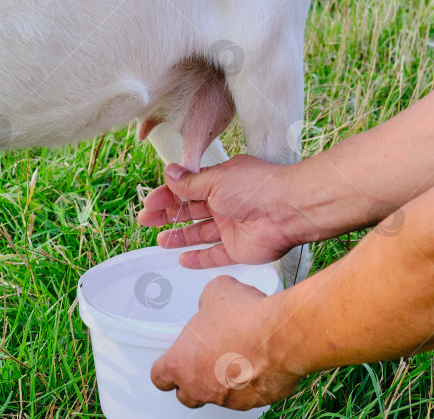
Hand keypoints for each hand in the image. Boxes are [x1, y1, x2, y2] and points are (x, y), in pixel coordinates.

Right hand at [138, 155, 320, 267]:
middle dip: (168, 215)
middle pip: (191, 211)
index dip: (168, 195)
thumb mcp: (215, 180)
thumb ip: (190, 182)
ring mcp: (233, 227)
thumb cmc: (256, 187)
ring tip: (160, 240)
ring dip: (180, 237)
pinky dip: (199, 258)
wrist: (287, 210)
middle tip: (146, 220)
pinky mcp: (239, 249)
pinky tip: (183, 259)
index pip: (188, 188)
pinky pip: (215, 255)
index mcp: (221, 182)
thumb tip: (169, 173)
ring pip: (200, 233)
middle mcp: (227, 204)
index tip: (150, 202)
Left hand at [150, 275, 302, 408]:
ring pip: (217, 396)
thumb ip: (205, 303)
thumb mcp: (215, 293)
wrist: (280, 336)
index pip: (159, 377)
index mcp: (181, 363)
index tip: (172, 362)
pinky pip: (245, 396)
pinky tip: (256, 362)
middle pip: (186, 395)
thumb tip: (211, 302)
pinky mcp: (253, 402)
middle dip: (192, 381)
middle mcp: (200, 387)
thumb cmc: (244, 318)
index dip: (166, 369)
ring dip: (221, 381)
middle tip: (203, 361)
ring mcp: (226, 398)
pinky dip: (248, 383)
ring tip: (235, 357)